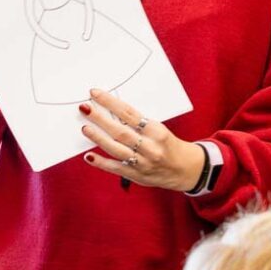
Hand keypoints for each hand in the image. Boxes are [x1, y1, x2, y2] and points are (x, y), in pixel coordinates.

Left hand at [78, 88, 203, 190]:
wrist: (185, 169)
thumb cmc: (168, 145)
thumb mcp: (158, 129)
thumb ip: (137, 123)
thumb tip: (111, 112)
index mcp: (156, 131)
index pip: (129, 113)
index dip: (110, 103)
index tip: (96, 94)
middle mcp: (149, 147)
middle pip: (120, 131)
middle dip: (100, 119)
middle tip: (85, 108)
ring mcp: (142, 162)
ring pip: (116, 149)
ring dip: (98, 138)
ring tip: (86, 128)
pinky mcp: (136, 175)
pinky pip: (115, 168)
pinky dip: (101, 162)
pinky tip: (89, 156)